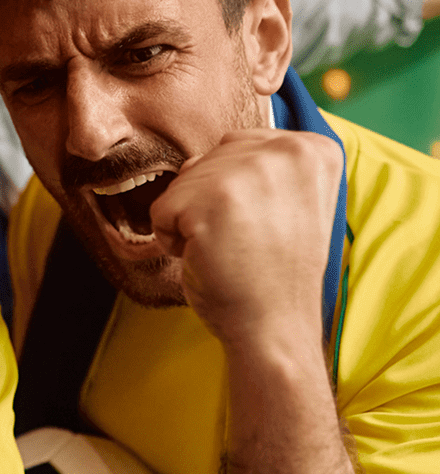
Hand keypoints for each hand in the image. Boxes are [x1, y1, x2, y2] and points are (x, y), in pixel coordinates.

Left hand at [150, 129, 341, 349]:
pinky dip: (171, 239)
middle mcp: (288, 151)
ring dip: (189, 222)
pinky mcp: (212, 200)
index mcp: (312, 148)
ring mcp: (249, 172)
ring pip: (181, 183)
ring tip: (228, 250)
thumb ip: (257, 166)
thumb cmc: (272, 271)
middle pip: (205, 160)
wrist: (274, 328)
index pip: (235, 145)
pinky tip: (207, 258)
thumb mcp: (286, 202)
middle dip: (207, 204)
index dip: (232, 193)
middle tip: (244, 243)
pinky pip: (161, 209)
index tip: (265, 227)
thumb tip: (199, 157)